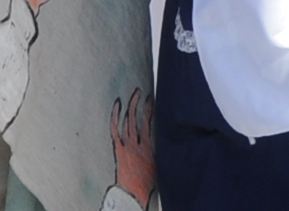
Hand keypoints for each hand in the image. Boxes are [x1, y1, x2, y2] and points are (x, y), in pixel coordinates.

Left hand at [112, 87, 155, 206]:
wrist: (134, 195)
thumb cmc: (147, 183)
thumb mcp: (160, 165)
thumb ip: (163, 151)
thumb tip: (172, 140)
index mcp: (150, 147)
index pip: (151, 122)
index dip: (152, 109)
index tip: (154, 97)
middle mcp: (138, 143)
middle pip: (139, 118)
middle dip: (140, 104)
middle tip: (142, 92)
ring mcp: (127, 145)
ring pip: (129, 121)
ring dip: (131, 106)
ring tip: (134, 95)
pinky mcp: (119, 149)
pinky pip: (115, 129)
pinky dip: (116, 116)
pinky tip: (117, 106)